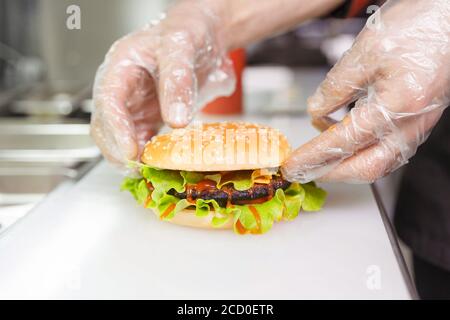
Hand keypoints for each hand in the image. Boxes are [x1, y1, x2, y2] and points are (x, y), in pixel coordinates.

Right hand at [90, 0, 235, 164]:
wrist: (204, 38)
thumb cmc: (187, 34)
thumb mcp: (181, 49)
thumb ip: (177, 82)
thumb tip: (176, 119)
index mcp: (121, 68)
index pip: (108, 101)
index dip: (116, 128)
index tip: (131, 150)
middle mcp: (122, 91)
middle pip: (106, 126)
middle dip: (119, 150)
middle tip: (140, 169)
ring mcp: (135, 108)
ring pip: (121, 140)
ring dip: (132, 158)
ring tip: (151, 171)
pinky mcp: (150, 121)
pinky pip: (143, 143)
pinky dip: (149, 157)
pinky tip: (161, 164)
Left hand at [282, 0, 449, 182]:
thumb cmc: (419, 27)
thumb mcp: (366, 52)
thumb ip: (336, 86)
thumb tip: (315, 110)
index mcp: (397, 106)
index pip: (344, 142)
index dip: (314, 156)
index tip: (293, 166)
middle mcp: (411, 124)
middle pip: (366, 167)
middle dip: (330, 172)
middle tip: (304, 169)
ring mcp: (418, 126)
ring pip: (378, 162)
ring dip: (345, 164)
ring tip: (318, 154)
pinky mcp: (418, 121)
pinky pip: (388, 149)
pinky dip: (361, 150)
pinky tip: (343, 135)